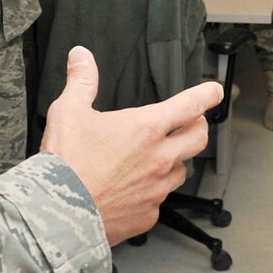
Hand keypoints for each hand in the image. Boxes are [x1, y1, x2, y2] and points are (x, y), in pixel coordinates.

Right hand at [42, 47, 222, 242]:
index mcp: (146, 129)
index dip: (207, 95)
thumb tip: (81, 56)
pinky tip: (133, 190)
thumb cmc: (65, 164)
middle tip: (191, 122)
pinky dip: (152, 192)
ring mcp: (156, 189)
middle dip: (198, 126)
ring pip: (181, 170)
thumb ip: (81, 81)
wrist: (58, 216)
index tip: (214, 91)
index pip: (190, 105)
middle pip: (198, 138)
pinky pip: (159, 200)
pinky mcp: (148, 215)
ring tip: (156, 158)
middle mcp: (159, 159)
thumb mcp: (68, 112)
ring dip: (175, 161)